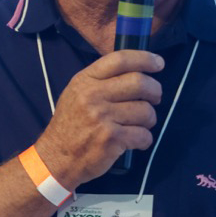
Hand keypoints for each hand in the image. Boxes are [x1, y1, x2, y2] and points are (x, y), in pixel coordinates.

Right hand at [34, 50, 163, 187]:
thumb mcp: (77, 94)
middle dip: (155, 90)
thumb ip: (101, 80)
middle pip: (139, 82)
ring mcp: (102, 117)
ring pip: (145, 110)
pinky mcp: (111, 138)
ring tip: (141, 124)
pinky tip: (137, 141)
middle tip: (156, 98)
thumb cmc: (71, 125)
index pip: (120, 59)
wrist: (56, 158)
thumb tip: (136, 71)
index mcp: (85, 80)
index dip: (145, 59)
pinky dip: (145, 139)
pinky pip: (143, 134)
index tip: (158, 63)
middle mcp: (93, 95)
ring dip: (150, 119)